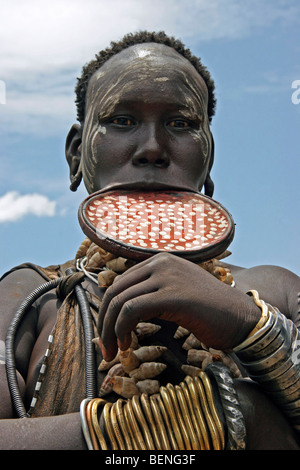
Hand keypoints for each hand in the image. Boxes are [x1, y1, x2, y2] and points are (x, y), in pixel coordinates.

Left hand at [97, 253, 259, 360]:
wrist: (241, 317)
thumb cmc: (209, 312)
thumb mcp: (176, 295)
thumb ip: (152, 295)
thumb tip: (121, 314)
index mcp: (160, 261)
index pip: (120, 284)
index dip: (107, 311)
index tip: (107, 335)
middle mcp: (161, 263)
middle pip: (115, 291)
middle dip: (103, 322)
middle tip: (104, 348)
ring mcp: (167, 276)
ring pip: (120, 301)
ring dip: (109, 331)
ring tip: (114, 351)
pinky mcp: (172, 294)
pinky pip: (132, 310)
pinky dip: (122, 330)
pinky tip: (128, 345)